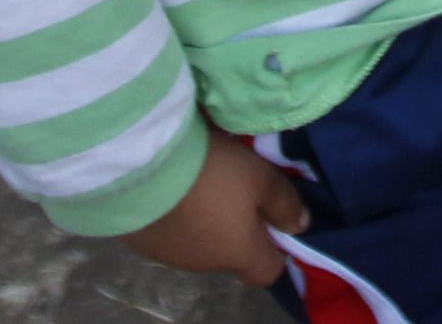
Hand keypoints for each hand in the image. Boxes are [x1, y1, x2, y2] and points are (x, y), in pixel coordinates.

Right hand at [119, 135, 307, 287]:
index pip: (267, 271)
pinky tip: (171, 190)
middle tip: (236, 190)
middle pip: (231, 255)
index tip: (273, 219)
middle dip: (237, 230)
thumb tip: (301, 227)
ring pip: (198, 245)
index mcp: (239, 254)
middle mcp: (205, 264)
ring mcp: (169, 256)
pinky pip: (168, 235)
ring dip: (204, 223)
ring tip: (200, 185)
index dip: (275, 249)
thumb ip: (284, 204)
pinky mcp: (141, 242)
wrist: (141, 169)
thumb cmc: (213, 173)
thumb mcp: (261, 177)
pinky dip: (175, 218)